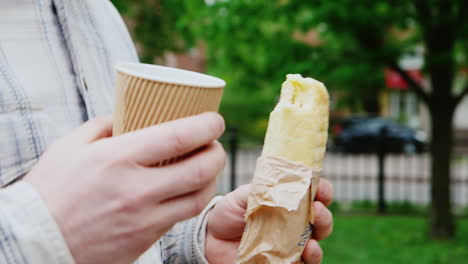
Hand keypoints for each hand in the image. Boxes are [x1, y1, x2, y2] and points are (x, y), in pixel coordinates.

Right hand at [24, 112, 225, 263]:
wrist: (34, 242)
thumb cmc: (49, 192)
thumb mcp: (70, 147)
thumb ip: (102, 126)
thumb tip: (125, 117)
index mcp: (118, 159)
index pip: (180, 137)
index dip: (207, 126)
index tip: (215, 120)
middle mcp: (137, 190)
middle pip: (201, 170)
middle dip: (218, 153)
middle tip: (215, 145)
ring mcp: (144, 219)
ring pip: (199, 198)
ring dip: (211, 180)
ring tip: (206, 168)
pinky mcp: (145, 240)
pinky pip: (179, 218)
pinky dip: (189, 201)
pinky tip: (183, 191)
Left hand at [205, 179, 332, 263]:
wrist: (210, 239)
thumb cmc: (228, 214)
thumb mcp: (241, 196)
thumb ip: (260, 189)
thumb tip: (278, 185)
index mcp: (287, 202)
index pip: (313, 194)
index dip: (322, 190)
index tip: (321, 188)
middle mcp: (294, 224)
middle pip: (321, 221)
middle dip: (324, 216)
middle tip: (316, 211)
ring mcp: (290, 245)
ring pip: (315, 245)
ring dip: (318, 241)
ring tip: (311, 241)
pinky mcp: (283, 263)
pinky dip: (308, 260)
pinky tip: (304, 254)